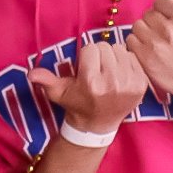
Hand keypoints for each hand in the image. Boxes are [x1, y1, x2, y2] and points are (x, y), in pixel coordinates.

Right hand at [30, 38, 148, 133]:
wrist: (98, 125)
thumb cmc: (77, 104)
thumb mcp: (58, 93)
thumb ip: (45, 80)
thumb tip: (31, 74)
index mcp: (91, 82)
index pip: (91, 48)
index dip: (86, 56)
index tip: (85, 67)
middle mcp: (112, 82)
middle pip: (106, 46)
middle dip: (100, 55)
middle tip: (97, 68)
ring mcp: (130, 84)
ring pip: (121, 50)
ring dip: (114, 57)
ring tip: (109, 71)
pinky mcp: (142, 84)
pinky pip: (134, 58)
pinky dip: (127, 63)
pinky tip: (120, 75)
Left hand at [125, 0, 172, 112]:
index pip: (160, 2)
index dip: (165, 12)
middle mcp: (171, 31)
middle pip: (147, 14)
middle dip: (155, 22)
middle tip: (166, 35)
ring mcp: (156, 46)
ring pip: (137, 26)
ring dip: (144, 33)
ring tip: (157, 42)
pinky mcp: (145, 59)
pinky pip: (130, 41)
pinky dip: (136, 45)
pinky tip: (149, 51)